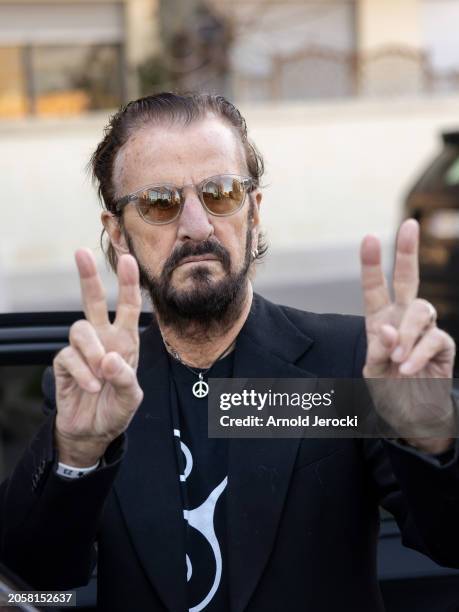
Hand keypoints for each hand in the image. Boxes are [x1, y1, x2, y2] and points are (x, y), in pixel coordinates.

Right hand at [53, 249, 143, 466]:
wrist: (93, 432)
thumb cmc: (116, 409)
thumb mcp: (131, 398)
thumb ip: (125, 378)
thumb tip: (110, 358)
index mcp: (125, 341)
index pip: (127, 307)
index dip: (128, 284)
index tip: (128, 259)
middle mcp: (103, 339)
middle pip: (91, 301)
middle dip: (87, 276)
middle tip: (80, 252)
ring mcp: (82, 350)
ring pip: (79, 329)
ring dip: (92, 352)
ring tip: (101, 377)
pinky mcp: (63, 363)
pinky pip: (69, 357)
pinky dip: (83, 374)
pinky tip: (91, 388)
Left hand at [360, 219, 455, 452]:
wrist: (412, 416)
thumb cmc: (388, 389)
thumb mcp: (373, 372)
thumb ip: (377, 351)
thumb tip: (387, 329)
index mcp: (380, 320)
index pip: (375, 287)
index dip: (371, 264)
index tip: (369, 237)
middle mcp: (402, 319)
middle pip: (407, 279)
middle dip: (407, 252)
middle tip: (409, 224)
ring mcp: (424, 331)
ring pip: (421, 309)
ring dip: (407, 332)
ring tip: (398, 361)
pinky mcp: (442, 346)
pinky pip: (434, 338)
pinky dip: (418, 354)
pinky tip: (408, 368)